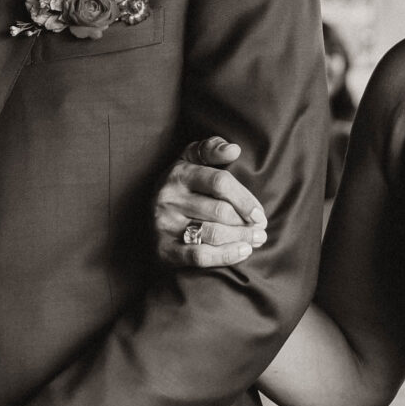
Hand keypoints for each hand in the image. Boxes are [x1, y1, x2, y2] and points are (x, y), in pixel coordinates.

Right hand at [153, 136, 266, 269]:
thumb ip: (212, 149)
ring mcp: (164, 224)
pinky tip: (242, 252)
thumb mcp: (191, 160)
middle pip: (220, 211)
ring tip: (256, 241)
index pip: (220, 182)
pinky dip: (225, 255)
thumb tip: (234, 149)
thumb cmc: (181, 187)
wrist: (143, 217)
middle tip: (261, 230)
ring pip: (213, 233)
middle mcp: (168, 198)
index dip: (244, 199)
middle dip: (246, 223)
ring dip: (241, 239)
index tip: (259, 213)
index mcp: (179, 173)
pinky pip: (199, 255)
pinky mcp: (163, 249)